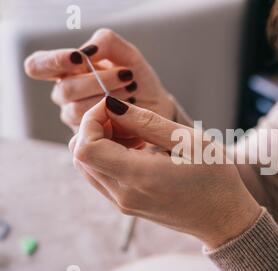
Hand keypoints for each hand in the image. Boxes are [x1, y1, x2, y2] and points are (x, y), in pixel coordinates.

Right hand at [24, 29, 175, 131]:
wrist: (157, 108)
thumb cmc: (138, 80)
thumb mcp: (127, 54)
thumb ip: (107, 42)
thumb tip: (86, 51)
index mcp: (68, 71)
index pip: (37, 66)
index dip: (53, 61)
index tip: (79, 59)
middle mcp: (65, 94)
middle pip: (65, 89)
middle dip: (99, 81)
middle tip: (127, 76)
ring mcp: (74, 118)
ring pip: (77, 110)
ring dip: (109, 99)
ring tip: (131, 92)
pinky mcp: (86, 138)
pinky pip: (91, 127)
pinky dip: (114, 116)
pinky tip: (129, 110)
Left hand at [69, 96, 260, 248]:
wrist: (223, 218)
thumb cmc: (215, 178)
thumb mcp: (189, 142)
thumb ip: (148, 123)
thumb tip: (113, 106)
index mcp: (139, 177)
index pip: (85, 148)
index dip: (91, 121)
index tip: (114, 107)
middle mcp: (124, 195)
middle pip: (80, 156)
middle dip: (95, 129)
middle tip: (128, 120)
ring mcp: (123, 204)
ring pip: (87, 167)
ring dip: (101, 143)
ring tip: (136, 135)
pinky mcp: (127, 206)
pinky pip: (101, 177)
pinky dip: (108, 157)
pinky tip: (137, 150)